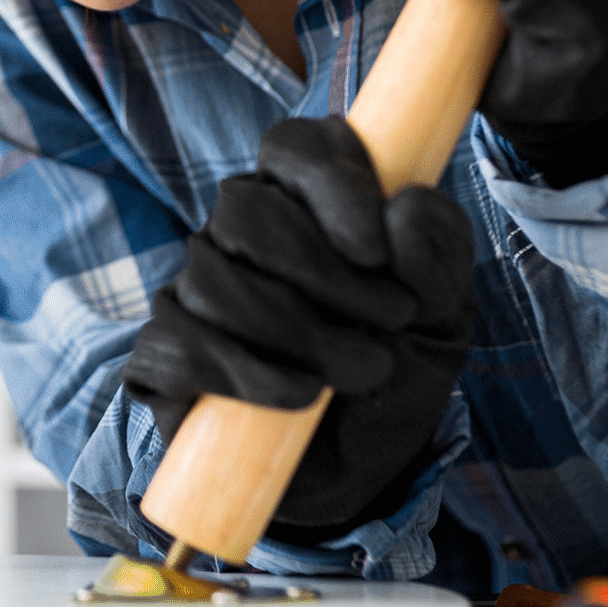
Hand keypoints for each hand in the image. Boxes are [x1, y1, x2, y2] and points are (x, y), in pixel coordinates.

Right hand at [124, 117, 474, 531]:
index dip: (330, 184)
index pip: (291, 146)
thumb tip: (403, 210)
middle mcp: (237, 229)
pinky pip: (175, 346)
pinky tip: (298, 397)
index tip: (376, 250)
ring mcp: (193, 289)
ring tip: (361, 371)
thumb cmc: (400, 363)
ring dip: (299, 334)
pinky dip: (244, 374)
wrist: (366, 460)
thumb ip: (437, 252)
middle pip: (245, 212)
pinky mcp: (163, 355)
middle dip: (324, 274)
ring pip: (213, 282)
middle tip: (389, 323)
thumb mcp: (444, 311)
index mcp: (303, 194)